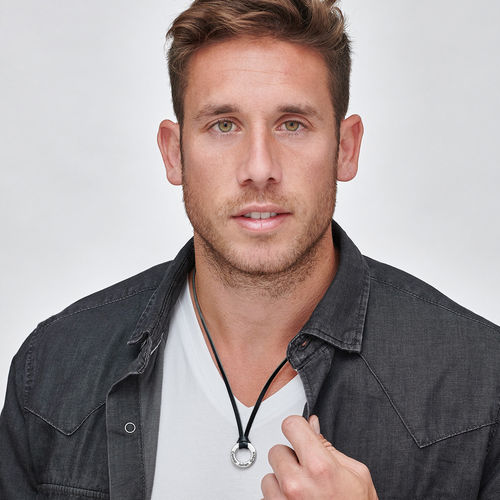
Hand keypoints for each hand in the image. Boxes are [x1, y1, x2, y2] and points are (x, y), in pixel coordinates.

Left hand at [261, 415, 377, 498]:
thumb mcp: (356, 475)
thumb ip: (329, 447)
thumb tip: (312, 425)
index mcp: (320, 467)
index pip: (291, 425)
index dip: (297, 428)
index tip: (300, 434)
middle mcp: (297, 484)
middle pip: (276, 450)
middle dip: (290, 458)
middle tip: (307, 472)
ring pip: (268, 477)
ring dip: (282, 482)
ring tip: (304, 494)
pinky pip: (265, 499)